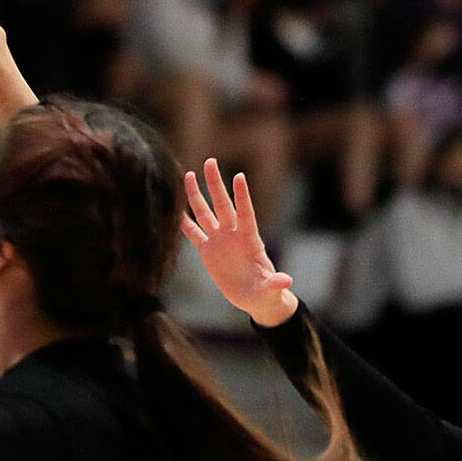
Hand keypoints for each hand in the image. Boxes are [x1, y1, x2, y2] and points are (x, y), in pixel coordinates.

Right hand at [180, 159, 298, 327]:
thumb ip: (275, 283)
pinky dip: (184, 223)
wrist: (253, 298)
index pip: (245, 213)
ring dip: (196, 195)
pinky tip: (175, 210)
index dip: (242, 196)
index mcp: (249, 240)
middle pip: (222, 204)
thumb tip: (286, 282)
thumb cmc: (265, 292)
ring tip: (188, 175)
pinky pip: (194, 234)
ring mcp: (219, 241)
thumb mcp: (271, 289)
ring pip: (205, 213)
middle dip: (215, 184)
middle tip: (210, 162)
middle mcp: (233, 235)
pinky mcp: (208, 252)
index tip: (239, 176)